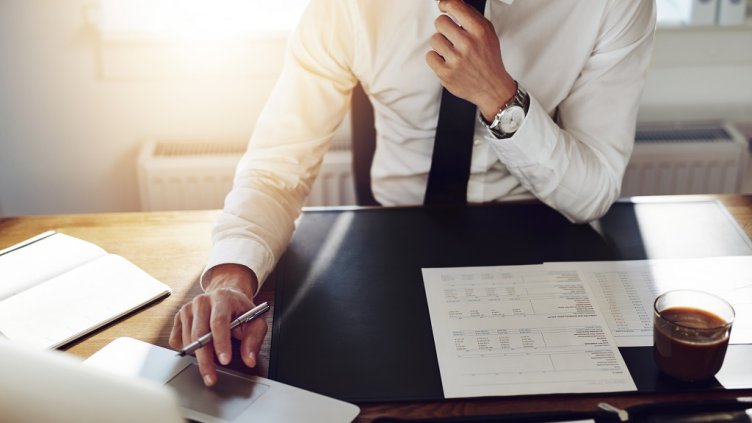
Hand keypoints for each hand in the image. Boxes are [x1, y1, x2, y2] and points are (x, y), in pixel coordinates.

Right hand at [169, 263, 266, 386]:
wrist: (226, 296)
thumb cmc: (240, 310)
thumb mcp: (255, 321)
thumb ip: (254, 340)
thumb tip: (249, 359)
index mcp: (222, 298)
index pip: (219, 321)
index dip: (221, 343)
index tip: (225, 361)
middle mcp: (202, 301)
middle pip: (199, 333)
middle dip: (205, 359)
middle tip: (211, 378)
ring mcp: (188, 308)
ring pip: (187, 339)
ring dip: (197, 357)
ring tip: (210, 366)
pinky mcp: (178, 317)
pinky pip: (176, 340)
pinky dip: (186, 350)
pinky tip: (199, 349)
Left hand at [426, 0, 516, 120]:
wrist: (492, 87)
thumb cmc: (489, 60)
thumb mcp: (488, 33)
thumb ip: (471, 17)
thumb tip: (453, 4)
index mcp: (479, 31)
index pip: (455, 7)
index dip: (446, 4)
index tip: (443, 6)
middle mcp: (468, 44)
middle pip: (440, 22)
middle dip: (444, 27)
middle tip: (451, 35)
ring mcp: (456, 60)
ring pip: (434, 39)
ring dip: (441, 44)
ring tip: (451, 51)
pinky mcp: (446, 73)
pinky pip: (430, 56)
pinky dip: (436, 58)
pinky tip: (447, 61)